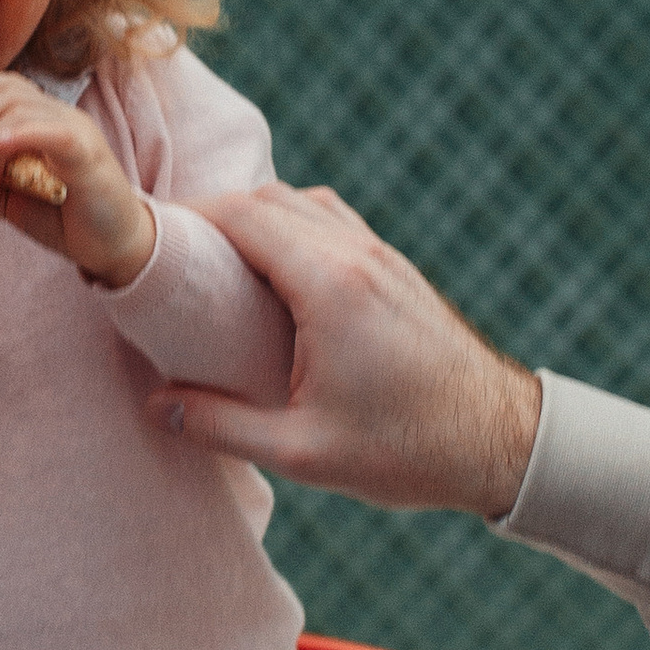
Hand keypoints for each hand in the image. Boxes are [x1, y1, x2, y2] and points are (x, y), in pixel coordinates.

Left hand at [0, 75, 158, 288]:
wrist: (116, 246)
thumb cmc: (67, 221)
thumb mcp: (15, 204)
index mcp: (43, 121)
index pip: (5, 85)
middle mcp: (60, 116)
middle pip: (6, 91)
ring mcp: (75, 131)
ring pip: (20, 109)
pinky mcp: (86, 154)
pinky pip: (51, 131)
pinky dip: (19, 136)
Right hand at [152, 182, 542, 515]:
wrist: (502, 442)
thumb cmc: (408, 451)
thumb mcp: (303, 452)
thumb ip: (221, 426)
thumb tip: (158, 405)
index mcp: (330, 286)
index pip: (242, 215)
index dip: (187, 216)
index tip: (147, 238)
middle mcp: (358, 255)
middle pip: (268, 197)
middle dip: (211, 212)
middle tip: (169, 249)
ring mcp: (383, 257)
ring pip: (303, 200)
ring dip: (254, 214)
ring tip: (214, 258)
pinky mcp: (398, 270)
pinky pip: (333, 220)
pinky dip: (292, 225)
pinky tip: (273, 268)